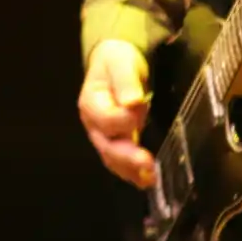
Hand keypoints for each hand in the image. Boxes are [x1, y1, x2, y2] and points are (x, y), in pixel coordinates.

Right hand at [78, 38, 155, 188]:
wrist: (115, 63)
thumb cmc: (117, 61)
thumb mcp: (121, 62)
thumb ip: (126, 80)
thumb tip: (132, 102)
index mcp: (91, 102)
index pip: (105, 119)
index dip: (122, 121)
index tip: (139, 113)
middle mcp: (94, 124)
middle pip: (106, 145)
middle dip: (126, 157)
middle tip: (147, 163)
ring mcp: (105, 136)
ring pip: (113, 159)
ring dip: (130, 170)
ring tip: (150, 178)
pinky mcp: (117, 143)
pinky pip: (121, 162)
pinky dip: (134, 173)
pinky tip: (147, 180)